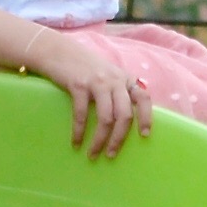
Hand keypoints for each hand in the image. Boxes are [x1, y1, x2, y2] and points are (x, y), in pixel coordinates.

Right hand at [24, 29, 153, 160]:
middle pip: (124, 115)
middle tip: (111, 154)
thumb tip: (128, 119)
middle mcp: (115, 80)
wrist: (59, 51)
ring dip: (99, 140)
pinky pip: (81, 114)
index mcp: (125, 79)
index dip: (146, 118)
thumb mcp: (108, 75)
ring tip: (93, 154)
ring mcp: (97, 82)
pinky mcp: (79, 85)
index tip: (144, 135)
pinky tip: (76, 143)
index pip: (144, 99)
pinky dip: (78, 131)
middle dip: (119, 139)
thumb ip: (119, 91)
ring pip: (105, 118)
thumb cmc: (85, 68)